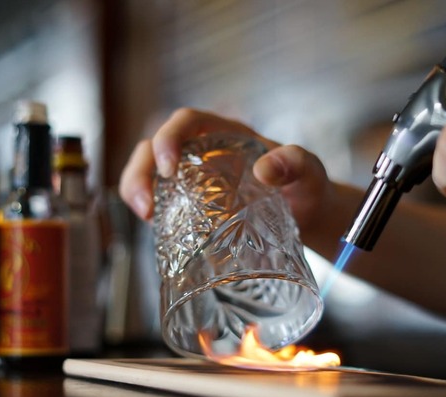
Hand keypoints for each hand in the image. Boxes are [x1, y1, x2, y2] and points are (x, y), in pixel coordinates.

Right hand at [118, 108, 333, 239]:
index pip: (187, 120)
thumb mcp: (309, 172)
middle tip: (146, 203)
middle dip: (142, 169)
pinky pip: (161, 198)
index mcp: (226, 133)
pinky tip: (154, 226)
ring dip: (136, 188)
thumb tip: (265, 169)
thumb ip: (295, 163)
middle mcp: (203, 150)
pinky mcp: (190, 202)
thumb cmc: (307, 186)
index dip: (169, 136)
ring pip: (149, 170)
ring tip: (144, 216)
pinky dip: (149, 209)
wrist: (308, 214)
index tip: (168, 167)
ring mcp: (193, 177)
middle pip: (155, 146)